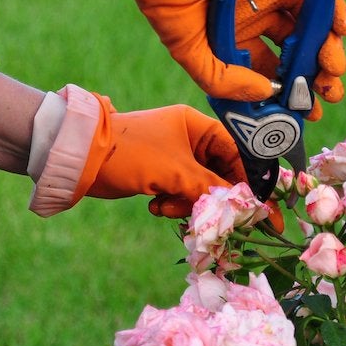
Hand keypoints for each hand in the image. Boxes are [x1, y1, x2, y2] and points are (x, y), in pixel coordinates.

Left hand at [81, 98, 245, 217]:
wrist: (83, 161)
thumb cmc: (132, 155)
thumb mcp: (177, 172)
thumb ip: (212, 189)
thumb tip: (245, 207)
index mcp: (196, 126)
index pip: (237, 153)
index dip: (250, 181)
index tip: (263, 210)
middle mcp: (189, 139)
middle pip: (220, 174)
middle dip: (213, 198)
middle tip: (215, 219)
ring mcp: (175, 157)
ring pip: (200, 189)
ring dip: (188, 204)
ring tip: (168, 207)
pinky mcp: (161, 175)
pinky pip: (181, 194)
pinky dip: (172, 204)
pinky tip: (155, 206)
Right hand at [93, 0, 345, 112]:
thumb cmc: (173, 10)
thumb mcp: (194, 59)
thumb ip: (230, 82)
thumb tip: (270, 93)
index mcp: (237, 40)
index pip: (274, 70)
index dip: (293, 92)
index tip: (309, 113)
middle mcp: (259, 17)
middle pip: (299, 50)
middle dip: (317, 73)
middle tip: (329, 92)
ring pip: (313, 22)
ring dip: (329, 45)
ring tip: (332, 68)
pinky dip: (334, 6)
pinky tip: (340, 29)